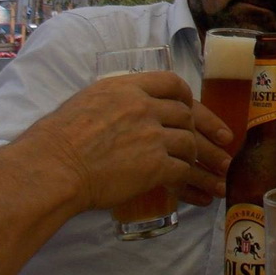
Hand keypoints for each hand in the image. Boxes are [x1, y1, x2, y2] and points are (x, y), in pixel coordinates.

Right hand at [20, 70, 231, 212]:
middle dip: (206, 131)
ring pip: (189, 142)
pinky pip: (182, 170)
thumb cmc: (57, 139)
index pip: (172, 83)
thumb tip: (126, 109)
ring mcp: (152, 134)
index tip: (195, 109)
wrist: (52, 168)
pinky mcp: (155, 164)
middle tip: (223, 143)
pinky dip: (190, 181)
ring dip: (202, 159)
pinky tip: (195, 191)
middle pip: (186, 114)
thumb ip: (115, 101)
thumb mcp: (87, 102)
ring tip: (213, 174)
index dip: (187, 97)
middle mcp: (144, 106)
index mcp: (127, 87)